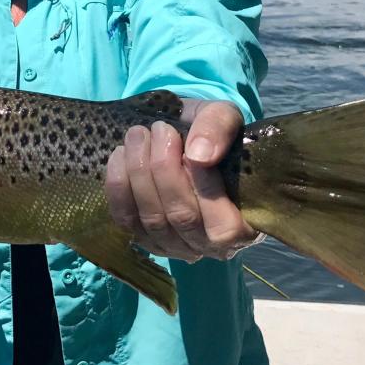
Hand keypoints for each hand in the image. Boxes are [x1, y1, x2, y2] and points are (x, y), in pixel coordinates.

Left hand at [103, 99, 261, 262]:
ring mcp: (176, 247)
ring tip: (138, 135)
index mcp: (245, 226)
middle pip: (182, 217)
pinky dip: (119, 186)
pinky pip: (126, 220)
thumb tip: (200, 155)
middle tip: (157, 129)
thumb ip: (219, 128)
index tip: (186, 142)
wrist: (182, 137)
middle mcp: (211, 246)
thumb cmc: (210, 133)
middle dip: (163, 168)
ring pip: (152, 220)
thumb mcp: (223, 117)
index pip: (224, 223)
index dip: (203, 182)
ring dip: (139, 172)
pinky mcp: (145, 239)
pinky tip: (120, 155)